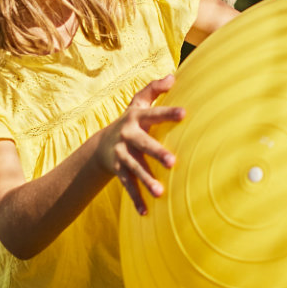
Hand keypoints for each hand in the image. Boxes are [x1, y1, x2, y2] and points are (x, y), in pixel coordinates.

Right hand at [94, 75, 184, 213]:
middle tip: (173, 162)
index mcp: (136, 118)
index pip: (153, 114)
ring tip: (160, 193)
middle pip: (143, 144)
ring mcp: (121, 155)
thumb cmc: (131, 120)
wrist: (102, 144)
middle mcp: (127, 136)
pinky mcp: (118, 171)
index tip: (185, 113)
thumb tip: (172, 75)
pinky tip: (145, 213)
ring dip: (146, 181)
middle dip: (157, 153)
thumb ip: (154, 89)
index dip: (168, 112)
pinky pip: (127, 186)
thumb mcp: (138, 102)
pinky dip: (135, 199)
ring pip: (134, 169)